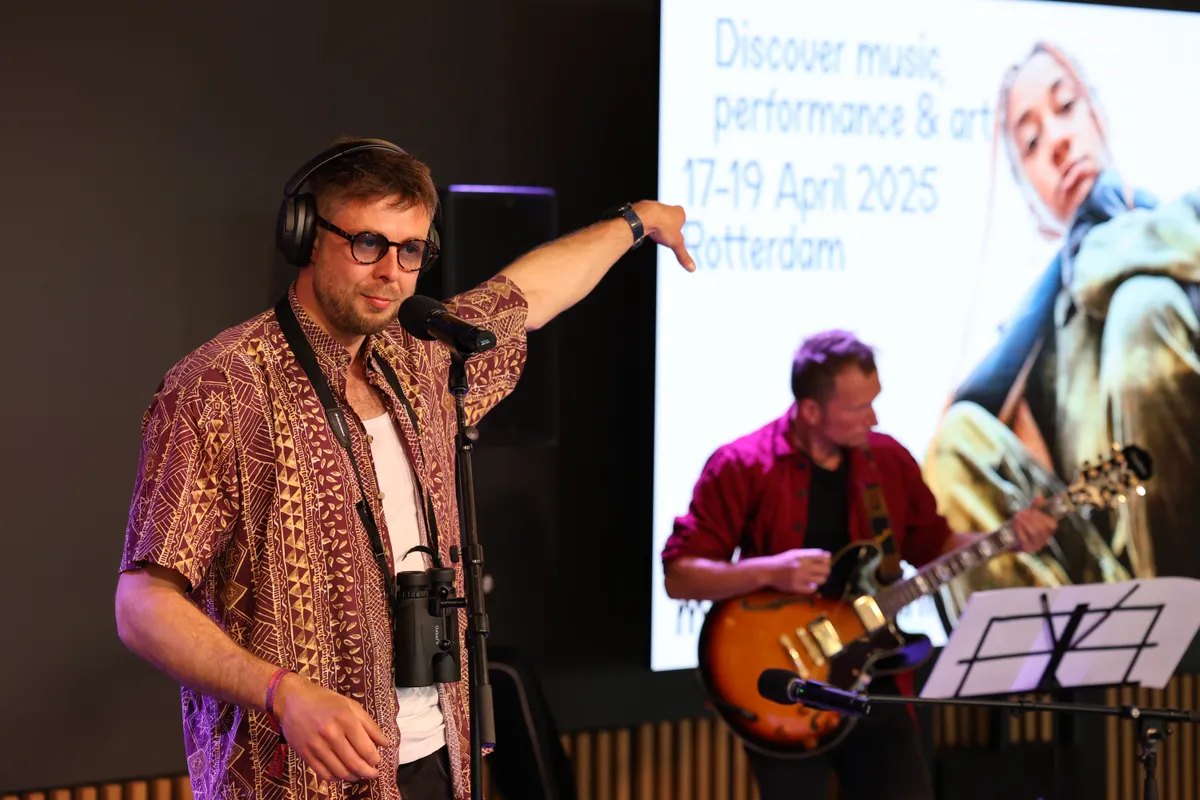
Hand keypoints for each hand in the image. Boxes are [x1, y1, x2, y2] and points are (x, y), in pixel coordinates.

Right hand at [273, 672, 390, 782]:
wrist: (292, 699)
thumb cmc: (325, 700)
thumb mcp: (351, 705)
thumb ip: (369, 725)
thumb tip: (385, 743)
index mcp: (345, 719)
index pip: (365, 748)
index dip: (374, 759)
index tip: (378, 761)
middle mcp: (331, 734)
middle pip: (354, 763)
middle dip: (367, 772)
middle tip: (373, 773)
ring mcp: (316, 746)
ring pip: (340, 771)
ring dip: (353, 777)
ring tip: (359, 775)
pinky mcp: (305, 754)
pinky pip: (323, 774)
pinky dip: (335, 778)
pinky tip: (341, 774)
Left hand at [633, 200, 695, 271]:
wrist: (644, 217)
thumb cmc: (662, 227)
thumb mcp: (676, 244)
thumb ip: (683, 256)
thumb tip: (692, 268)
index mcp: (679, 213)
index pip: (682, 218)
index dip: (679, 226)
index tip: (676, 233)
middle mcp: (668, 208)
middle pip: (669, 217)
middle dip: (668, 225)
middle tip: (665, 234)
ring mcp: (656, 206)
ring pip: (657, 216)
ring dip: (656, 224)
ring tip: (655, 232)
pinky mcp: (644, 208)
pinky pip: (646, 217)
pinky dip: (646, 223)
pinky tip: (645, 229)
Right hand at [760, 548, 831, 593]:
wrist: (769, 571)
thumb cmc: (784, 561)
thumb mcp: (796, 553)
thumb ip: (811, 554)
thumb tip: (828, 555)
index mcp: (803, 556)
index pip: (823, 558)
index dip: (826, 560)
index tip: (823, 563)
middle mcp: (803, 566)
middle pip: (826, 569)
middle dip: (825, 570)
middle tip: (820, 571)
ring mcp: (800, 578)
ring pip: (822, 580)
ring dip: (820, 579)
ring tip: (813, 577)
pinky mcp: (797, 587)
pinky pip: (813, 588)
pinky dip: (812, 586)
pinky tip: (808, 583)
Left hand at [1011, 499, 1057, 552]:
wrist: (1005, 540)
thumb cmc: (1019, 527)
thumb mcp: (1027, 516)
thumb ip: (1034, 507)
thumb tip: (1040, 496)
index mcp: (1047, 532)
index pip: (1053, 525)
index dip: (1044, 517)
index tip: (1034, 511)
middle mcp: (1043, 540)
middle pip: (1042, 528)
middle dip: (1032, 518)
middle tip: (1022, 512)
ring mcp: (1035, 546)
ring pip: (1035, 533)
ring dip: (1026, 522)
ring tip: (1017, 516)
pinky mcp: (1026, 549)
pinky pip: (1025, 539)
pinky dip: (1020, 530)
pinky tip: (1015, 524)